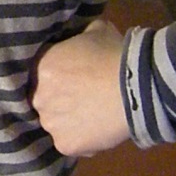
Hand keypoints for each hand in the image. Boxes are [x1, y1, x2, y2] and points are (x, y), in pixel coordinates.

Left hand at [31, 18, 129, 157]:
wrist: (136, 88)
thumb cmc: (115, 55)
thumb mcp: (97, 31)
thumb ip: (81, 35)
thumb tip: (83, 36)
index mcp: (41, 68)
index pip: (41, 73)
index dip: (58, 76)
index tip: (74, 79)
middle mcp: (39, 98)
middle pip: (46, 100)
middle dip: (61, 99)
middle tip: (84, 98)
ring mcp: (52, 124)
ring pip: (57, 123)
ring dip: (70, 121)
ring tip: (93, 117)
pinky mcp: (66, 145)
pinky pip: (71, 142)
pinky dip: (82, 139)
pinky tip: (98, 130)